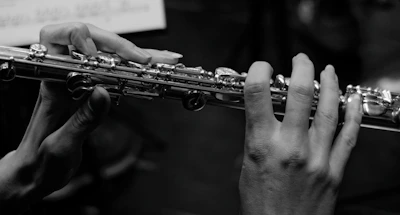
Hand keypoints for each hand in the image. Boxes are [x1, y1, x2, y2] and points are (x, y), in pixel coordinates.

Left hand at [0, 22, 181, 213]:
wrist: (36, 173)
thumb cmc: (41, 161)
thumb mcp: (62, 146)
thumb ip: (83, 119)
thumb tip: (103, 92)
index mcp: (50, 87)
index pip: (56, 40)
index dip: (79, 37)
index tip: (101, 53)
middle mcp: (63, 79)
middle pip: (89, 42)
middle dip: (118, 46)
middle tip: (144, 60)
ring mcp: (77, 83)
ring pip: (104, 55)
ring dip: (130, 54)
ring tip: (157, 59)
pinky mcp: (89, 91)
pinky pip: (111, 72)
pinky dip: (132, 69)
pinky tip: (148, 69)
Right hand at [239, 54, 362, 214]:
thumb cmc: (261, 204)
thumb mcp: (247, 165)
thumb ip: (257, 137)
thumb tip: (263, 115)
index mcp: (262, 145)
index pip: (258, 94)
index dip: (259, 71)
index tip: (262, 67)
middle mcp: (291, 147)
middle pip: (299, 93)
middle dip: (302, 68)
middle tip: (301, 60)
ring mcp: (317, 157)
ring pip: (328, 109)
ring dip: (329, 84)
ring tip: (327, 71)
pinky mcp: (334, 169)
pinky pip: (348, 135)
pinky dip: (353, 113)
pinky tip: (351, 99)